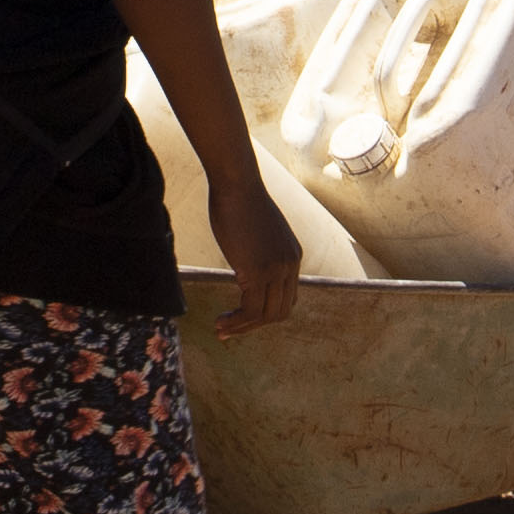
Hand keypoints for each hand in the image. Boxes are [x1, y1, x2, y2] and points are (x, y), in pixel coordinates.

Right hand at [201, 170, 303, 331]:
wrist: (236, 184)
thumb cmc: (238, 200)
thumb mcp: (257, 231)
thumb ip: (258, 250)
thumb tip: (245, 261)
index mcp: (293, 256)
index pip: (287, 298)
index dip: (265, 313)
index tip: (241, 316)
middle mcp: (290, 265)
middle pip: (279, 311)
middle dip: (254, 325)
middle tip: (228, 329)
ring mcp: (277, 269)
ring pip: (265, 315)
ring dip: (242, 328)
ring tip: (220, 329)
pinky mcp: (259, 272)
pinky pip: (250, 310)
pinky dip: (236, 322)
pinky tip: (220, 321)